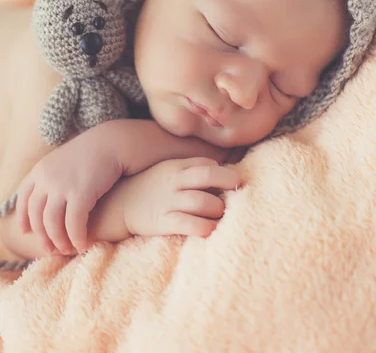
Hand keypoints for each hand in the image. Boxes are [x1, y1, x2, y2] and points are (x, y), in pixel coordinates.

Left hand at [16, 137, 122, 254]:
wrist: (115, 141)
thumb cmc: (95, 152)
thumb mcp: (66, 160)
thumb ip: (54, 176)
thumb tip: (49, 197)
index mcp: (41, 169)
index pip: (24, 198)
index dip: (23, 218)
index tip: (26, 232)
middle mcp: (47, 178)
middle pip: (37, 215)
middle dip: (42, 236)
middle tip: (50, 249)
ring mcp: (62, 186)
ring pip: (52, 224)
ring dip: (59, 241)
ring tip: (68, 249)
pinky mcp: (81, 193)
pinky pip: (74, 224)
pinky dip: (77, 238)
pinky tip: (83, 244)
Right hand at [121, 157, 240, 237]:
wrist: (119, 205)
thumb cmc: (151, 188)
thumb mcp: (168, 171)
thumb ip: (192, 170)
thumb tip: (222, 173)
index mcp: (177, 167)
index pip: (206, 164)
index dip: (223, 173)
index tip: (232, 184)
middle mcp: (174, 181)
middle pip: (207, 176)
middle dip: (228, 182)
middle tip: (238, 192)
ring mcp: (168, 201)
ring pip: (201, 201)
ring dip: (218, 209)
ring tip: (221, 215)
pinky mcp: (162, 221)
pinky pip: (188, 224)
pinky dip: (204, 227)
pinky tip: (210, 230)